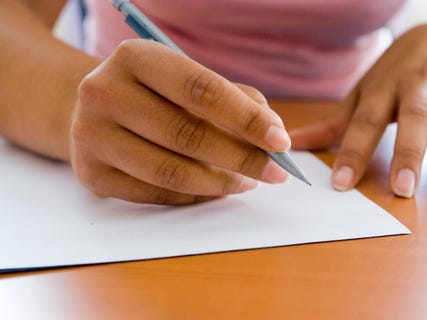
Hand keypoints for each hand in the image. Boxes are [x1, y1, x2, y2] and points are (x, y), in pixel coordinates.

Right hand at [70, 39, 288, 204]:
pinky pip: (155, 194)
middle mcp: (104, 93)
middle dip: (242, 158)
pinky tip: (213, 189)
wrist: (94, 108)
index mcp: (135, 57)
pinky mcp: (90, 174)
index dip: (246, 118)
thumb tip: (272, 134)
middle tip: (274, 172)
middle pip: (188, 135)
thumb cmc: (154, 93)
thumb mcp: (187, 80)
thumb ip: (233, 99)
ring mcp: (91, 136)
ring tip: (246, 182)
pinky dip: (193, 197)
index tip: (280, 141)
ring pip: (171, 172)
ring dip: (219, 183)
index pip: (201, 89)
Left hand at [290, 24, 426, 196]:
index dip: (353, 152)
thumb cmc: (397, 72)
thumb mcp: (364, 92)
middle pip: (412, 116)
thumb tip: (294, 142)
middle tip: (401, 188)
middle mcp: (416, 83)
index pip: (364, 120)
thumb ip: (335, 123)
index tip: (341, 183)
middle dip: (406, 151)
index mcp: (382, 86)